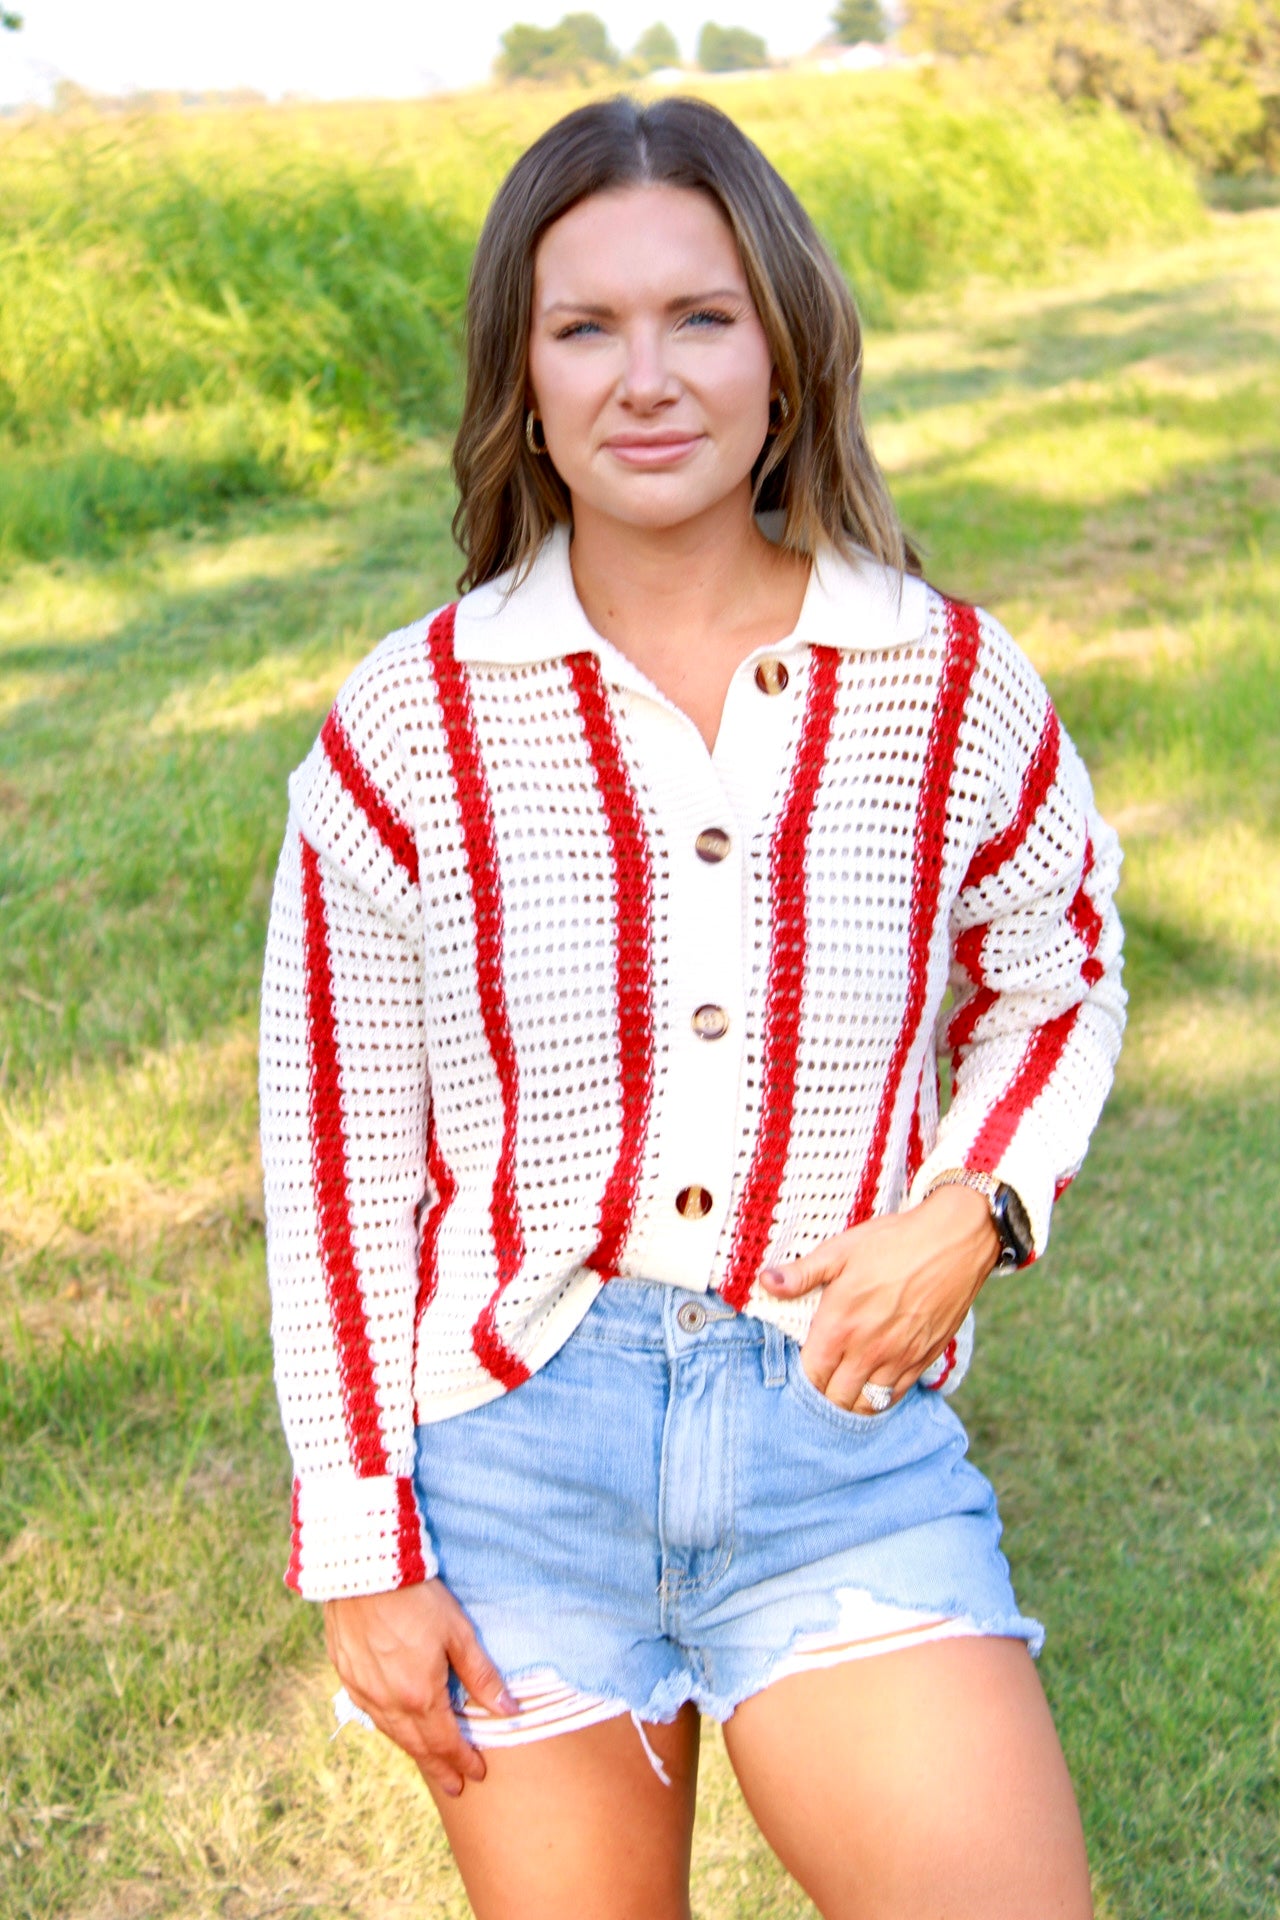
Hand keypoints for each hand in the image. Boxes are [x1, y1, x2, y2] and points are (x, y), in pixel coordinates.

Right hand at [324, 1579, 516, 1797]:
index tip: (478, 1773)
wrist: (364, 1570)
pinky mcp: (347, 1676)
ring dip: (414, 1750)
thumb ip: (481, 1675)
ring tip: (429, 1761)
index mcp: (420, 1697)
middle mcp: (389, 1703)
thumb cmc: (417, 1598)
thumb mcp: (458, 1633)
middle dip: (440, 1768)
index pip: (446, 1743)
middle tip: (455, 1786)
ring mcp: (364, 1692)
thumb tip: (508, 1711)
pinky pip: (371, 1714)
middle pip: (418, 1746)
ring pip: (393, 1733)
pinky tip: (396, 1726)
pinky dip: (389, 1727)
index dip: (463, 1760)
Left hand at [759, 1186, 1000, 1412]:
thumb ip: (801, 1273)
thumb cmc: (894, 1242)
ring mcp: (898, 1359)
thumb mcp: (840, 1250)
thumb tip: (765, 1282)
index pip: (810, 1375)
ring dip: (849, 1402)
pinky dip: (879, 1399)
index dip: (801, 1378)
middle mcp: (867, 1350)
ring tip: (841, 1390)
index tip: (801, 1367)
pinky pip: (895, 1397)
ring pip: (865, 1404)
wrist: (953, 1242)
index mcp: (840, 1325)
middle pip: (835, 1398)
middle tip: (819, 1380)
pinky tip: (871, 1387)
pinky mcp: (923, 1360)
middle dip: (822, 1394)